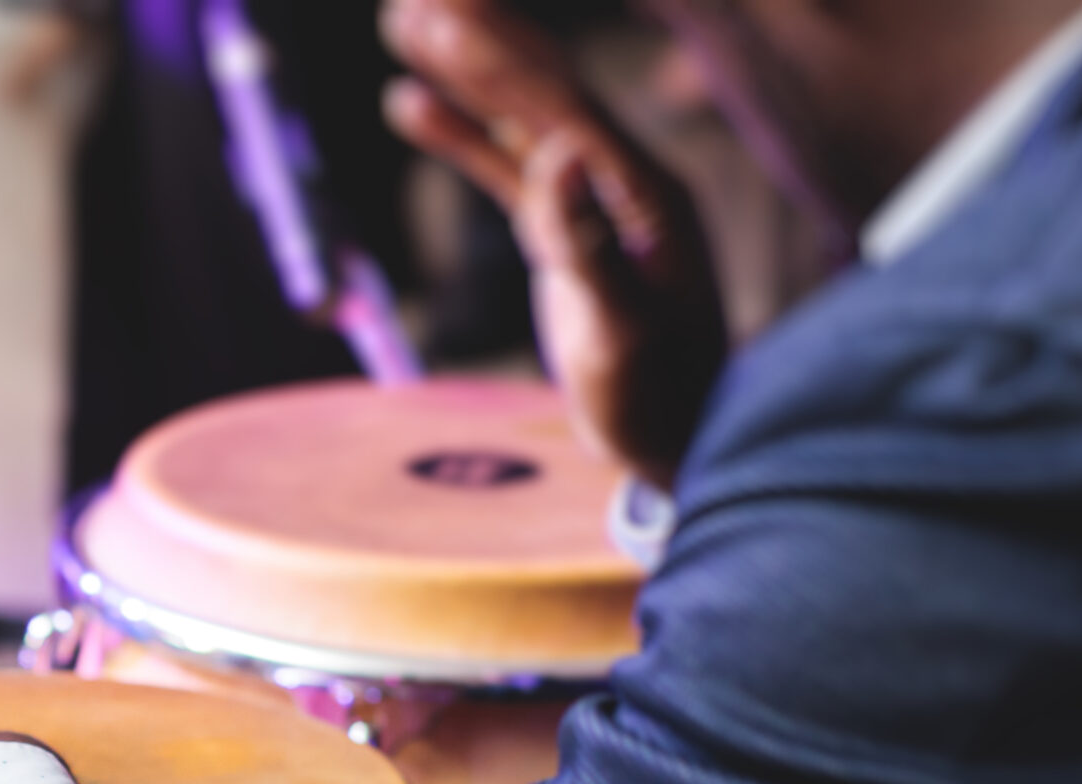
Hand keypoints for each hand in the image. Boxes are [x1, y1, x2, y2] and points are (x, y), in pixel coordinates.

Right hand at [380, 0, 726, 488]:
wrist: (681, 443)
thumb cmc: (655, 400)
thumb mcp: (620, 331)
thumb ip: (588, 243)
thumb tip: (558, 153)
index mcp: (646, 195)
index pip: (563, 108)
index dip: (501, 58)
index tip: (444, 15)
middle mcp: (625, 182)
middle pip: (543, 89)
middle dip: (479, 36)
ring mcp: (596, 203)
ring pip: (521, 117)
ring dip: (463, 68)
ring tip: (400, 19)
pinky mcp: (568, 232)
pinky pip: (507, 167)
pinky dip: (461, 133)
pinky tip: (408, 102)